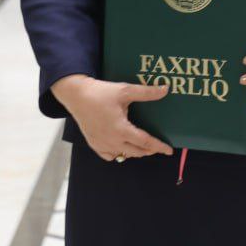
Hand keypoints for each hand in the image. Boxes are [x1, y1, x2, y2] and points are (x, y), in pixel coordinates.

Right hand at [51, 74, 175, 161]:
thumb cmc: (100, 92)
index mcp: (121, 129)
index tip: (169, 151)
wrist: (76, 95)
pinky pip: (109, 156)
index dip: (159, 147)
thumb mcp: (125, 90)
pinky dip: (118, 154)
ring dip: (135, 152)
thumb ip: (146, 92)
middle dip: (149, 150)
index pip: (145, 142)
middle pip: (136, 152)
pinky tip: (122, 147)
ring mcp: (102, 144)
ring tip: (142, 146)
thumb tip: (165, 90)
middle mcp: (112, 141)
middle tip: (157, 146)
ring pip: (123, 155)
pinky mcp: (93, 144)